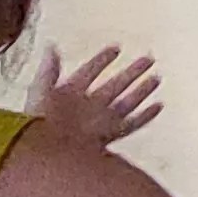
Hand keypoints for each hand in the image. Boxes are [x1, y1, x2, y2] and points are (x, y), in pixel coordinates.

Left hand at [31, 45, 163, 145]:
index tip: (116, 48)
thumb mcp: (39, 91)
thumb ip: (48, 70)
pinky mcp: (110, 133)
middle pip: (116, 84)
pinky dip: (146, 116)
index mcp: (72, 92)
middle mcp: (90, 105)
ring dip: (142, 90)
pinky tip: (158, 106)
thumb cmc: (39, 124)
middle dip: (132, 72)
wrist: (47, 151)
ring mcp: (101, 119)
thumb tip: (51, 45)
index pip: (90, 71)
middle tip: (148, 59)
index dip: (102, 59)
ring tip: (157, 77)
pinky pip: (132, 124)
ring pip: (127, 102)